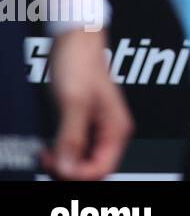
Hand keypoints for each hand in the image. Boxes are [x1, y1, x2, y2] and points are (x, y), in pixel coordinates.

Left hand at [40, 29, 132, 179]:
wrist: (75, 41)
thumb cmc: (81, 63)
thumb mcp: (74, 104)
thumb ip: (71, 139)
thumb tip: (68, 169)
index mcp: (117, 129)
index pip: (102, 168)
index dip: (79, 174)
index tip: (58, 166)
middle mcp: (110, 132)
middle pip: (92, 168)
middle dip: (69, 170)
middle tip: (48, 160)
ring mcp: (96, 129)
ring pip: (81, 162)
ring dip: (62, 164)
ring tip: (46, 154)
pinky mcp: (82, 125)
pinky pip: (73, 151)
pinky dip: (59, 154)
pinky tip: (47, 149)